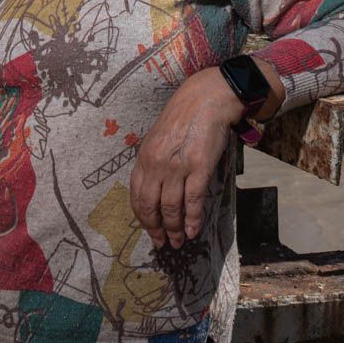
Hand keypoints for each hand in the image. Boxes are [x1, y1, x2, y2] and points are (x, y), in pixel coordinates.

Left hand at [129, 67, 243, 248]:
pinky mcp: (198, 168)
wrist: (206, 99)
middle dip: (156, 229)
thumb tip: (155, 189)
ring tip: (179, 242)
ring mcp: (177, 167)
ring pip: (171, 208)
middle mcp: (156, 165)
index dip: (143, 218)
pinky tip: (193, 231)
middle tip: (162, 243)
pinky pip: (193, 201)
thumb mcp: (158, 139)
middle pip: (150, 206)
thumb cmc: (183, 118)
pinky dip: (193, 220)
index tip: (150, 230)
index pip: (137, 196)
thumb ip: (154, 162)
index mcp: (144, 158)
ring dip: (174, 229)